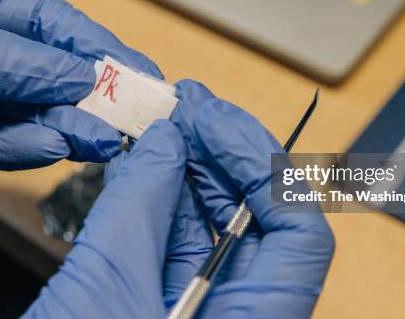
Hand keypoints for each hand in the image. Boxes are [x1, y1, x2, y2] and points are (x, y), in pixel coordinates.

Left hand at [0, 0, 160, 192]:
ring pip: (33, 113)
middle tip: (130, 116)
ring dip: (70, 126)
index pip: (48, 23)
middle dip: (92, 93)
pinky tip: (53, 148)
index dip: (95, 43)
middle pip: (50, 71)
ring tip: (103, 140)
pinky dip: (28, 149)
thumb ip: (9, 61)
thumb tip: (80, 74)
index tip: (135, 69)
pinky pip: (2, 146)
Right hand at [24, 83, 333, 317]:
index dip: (266, 167)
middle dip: (226, 154)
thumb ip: (138, 209)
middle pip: (260, 219)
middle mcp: (242, 315)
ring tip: (168, 124)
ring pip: (219, 225)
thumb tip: (166, 144)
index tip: (219, 121)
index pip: (300, 233)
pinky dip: (167, 198)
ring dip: (195, 168)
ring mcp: (208, 308)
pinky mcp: (172, 303)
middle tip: (190, 106)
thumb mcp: (105, 294)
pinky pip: (183, 243)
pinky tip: (150, 164)